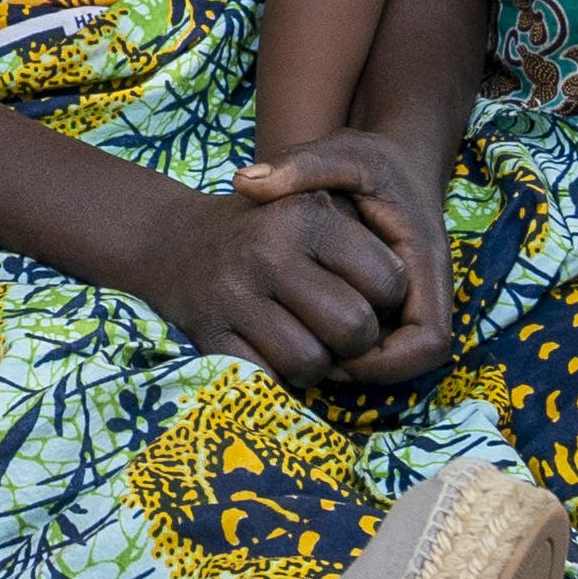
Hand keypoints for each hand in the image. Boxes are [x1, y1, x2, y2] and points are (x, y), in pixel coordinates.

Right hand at [126, 136, 417, 387]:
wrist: (171, 240)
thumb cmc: (266, 227)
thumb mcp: (313, 198)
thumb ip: (365, 233)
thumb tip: (406, 298)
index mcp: (307, 217)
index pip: (388, 282)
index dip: (386, 297)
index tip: (363, 289)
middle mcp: (269, 252)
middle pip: (354, 330)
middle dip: (356, 340)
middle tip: (337, 325)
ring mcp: (235, 295)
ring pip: (312, 364)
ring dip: (316, 365)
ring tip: (303, 338)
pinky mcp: (209, 334)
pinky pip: (266, 380)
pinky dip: (277, 377)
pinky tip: (270, 351)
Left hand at [238, 126, 456, 384]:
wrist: (398, 160)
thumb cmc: (371, 159)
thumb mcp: (338, 153)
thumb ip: (299, 165)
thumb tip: (244, 182)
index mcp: (424, 260)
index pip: (429, 341)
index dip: (388, 362)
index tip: (337, 356)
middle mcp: (425, 286)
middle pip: (414, 358)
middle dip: (367, 368)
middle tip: (313, 363)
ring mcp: (413, 297)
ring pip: (398, 355)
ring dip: (358, 362)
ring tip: (306, 350)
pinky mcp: (396, 300)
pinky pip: (384, 342)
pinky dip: (353, 348)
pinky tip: (310, 334)